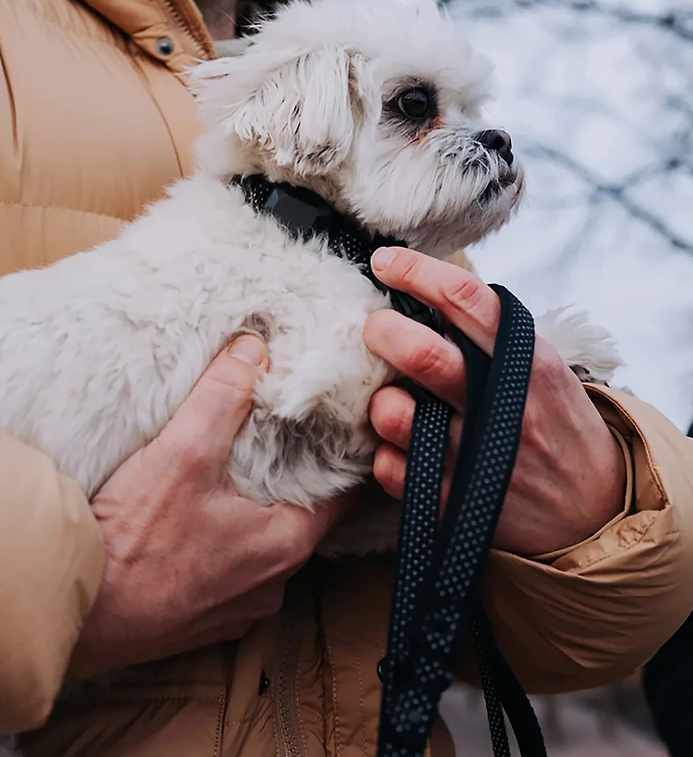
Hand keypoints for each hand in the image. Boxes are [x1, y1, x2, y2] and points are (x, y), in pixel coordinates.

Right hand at [70, 335, 348, 678]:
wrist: (72, 614)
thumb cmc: (131, 544)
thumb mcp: (182, 454)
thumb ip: (223, 397)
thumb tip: (253, 350)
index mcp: (286, 543)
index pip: (343, 494)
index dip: (342, 459)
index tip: (338, 431)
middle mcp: (275, 583)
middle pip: (306, 519)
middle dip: (299, 481)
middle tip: (289, 442)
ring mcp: (242, 608)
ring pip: (270, 547)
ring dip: (262, 515)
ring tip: (245, 477)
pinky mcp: (208, 620)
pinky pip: (238, 572)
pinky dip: (233, 544)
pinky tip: (206, 522)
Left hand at [364, 248, 625, 555]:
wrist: (595, 510)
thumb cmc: (560, 426)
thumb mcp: (545, 370)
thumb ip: (495, 338)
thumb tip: (428, 300)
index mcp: (529, 363)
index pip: (466, 299)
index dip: (416, 271)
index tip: (385, 261)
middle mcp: (502, 406)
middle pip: (422, 355)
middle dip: (383, 331)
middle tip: (375, 327)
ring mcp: (477, 457)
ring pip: (395, 414)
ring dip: (382, 400)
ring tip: (393, 398)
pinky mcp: (455, 501)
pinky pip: (391, 467)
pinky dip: (388, 452)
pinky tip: (407, 448)